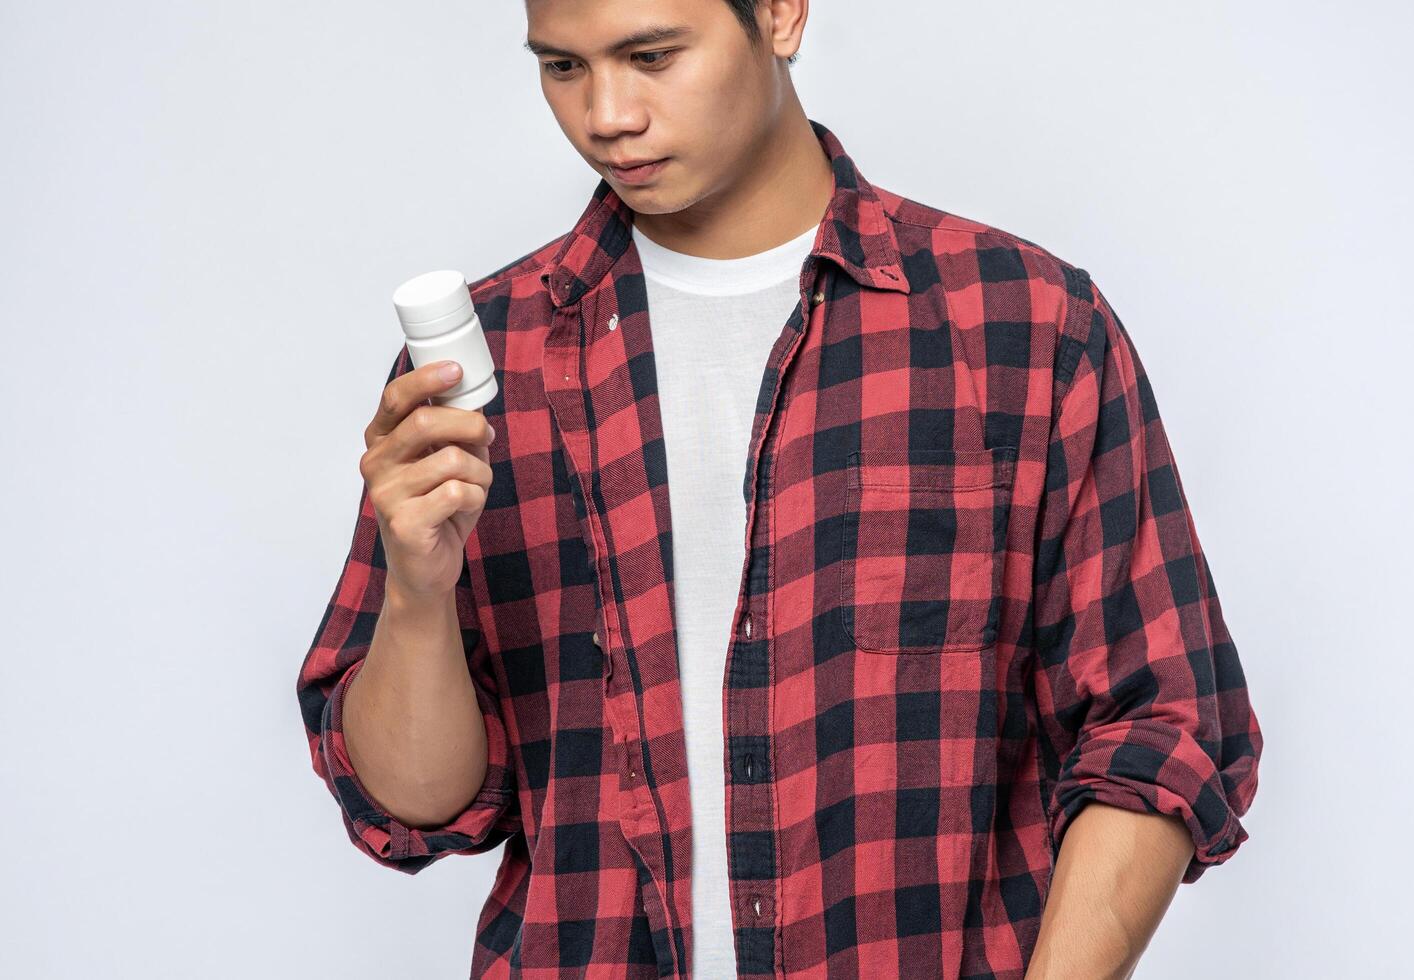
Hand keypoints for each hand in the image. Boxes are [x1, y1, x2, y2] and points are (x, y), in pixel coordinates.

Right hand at [359, 359, 495, 600]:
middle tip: (486, 436)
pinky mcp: (404, 522)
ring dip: (479, 472)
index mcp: (382, 442)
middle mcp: (375, 464)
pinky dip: (476, 497)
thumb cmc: (437, 509)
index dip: (426, 380)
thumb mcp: (445, 462)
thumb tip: (473, 400)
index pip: (395, 398)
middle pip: (425, 422)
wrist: (425, 569)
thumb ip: (452, 432)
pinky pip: (457, 492)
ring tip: (477, 485)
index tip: (456, 370)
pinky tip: (466, 508)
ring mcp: (386, 494)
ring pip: (451, 460)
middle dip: (470, 425)